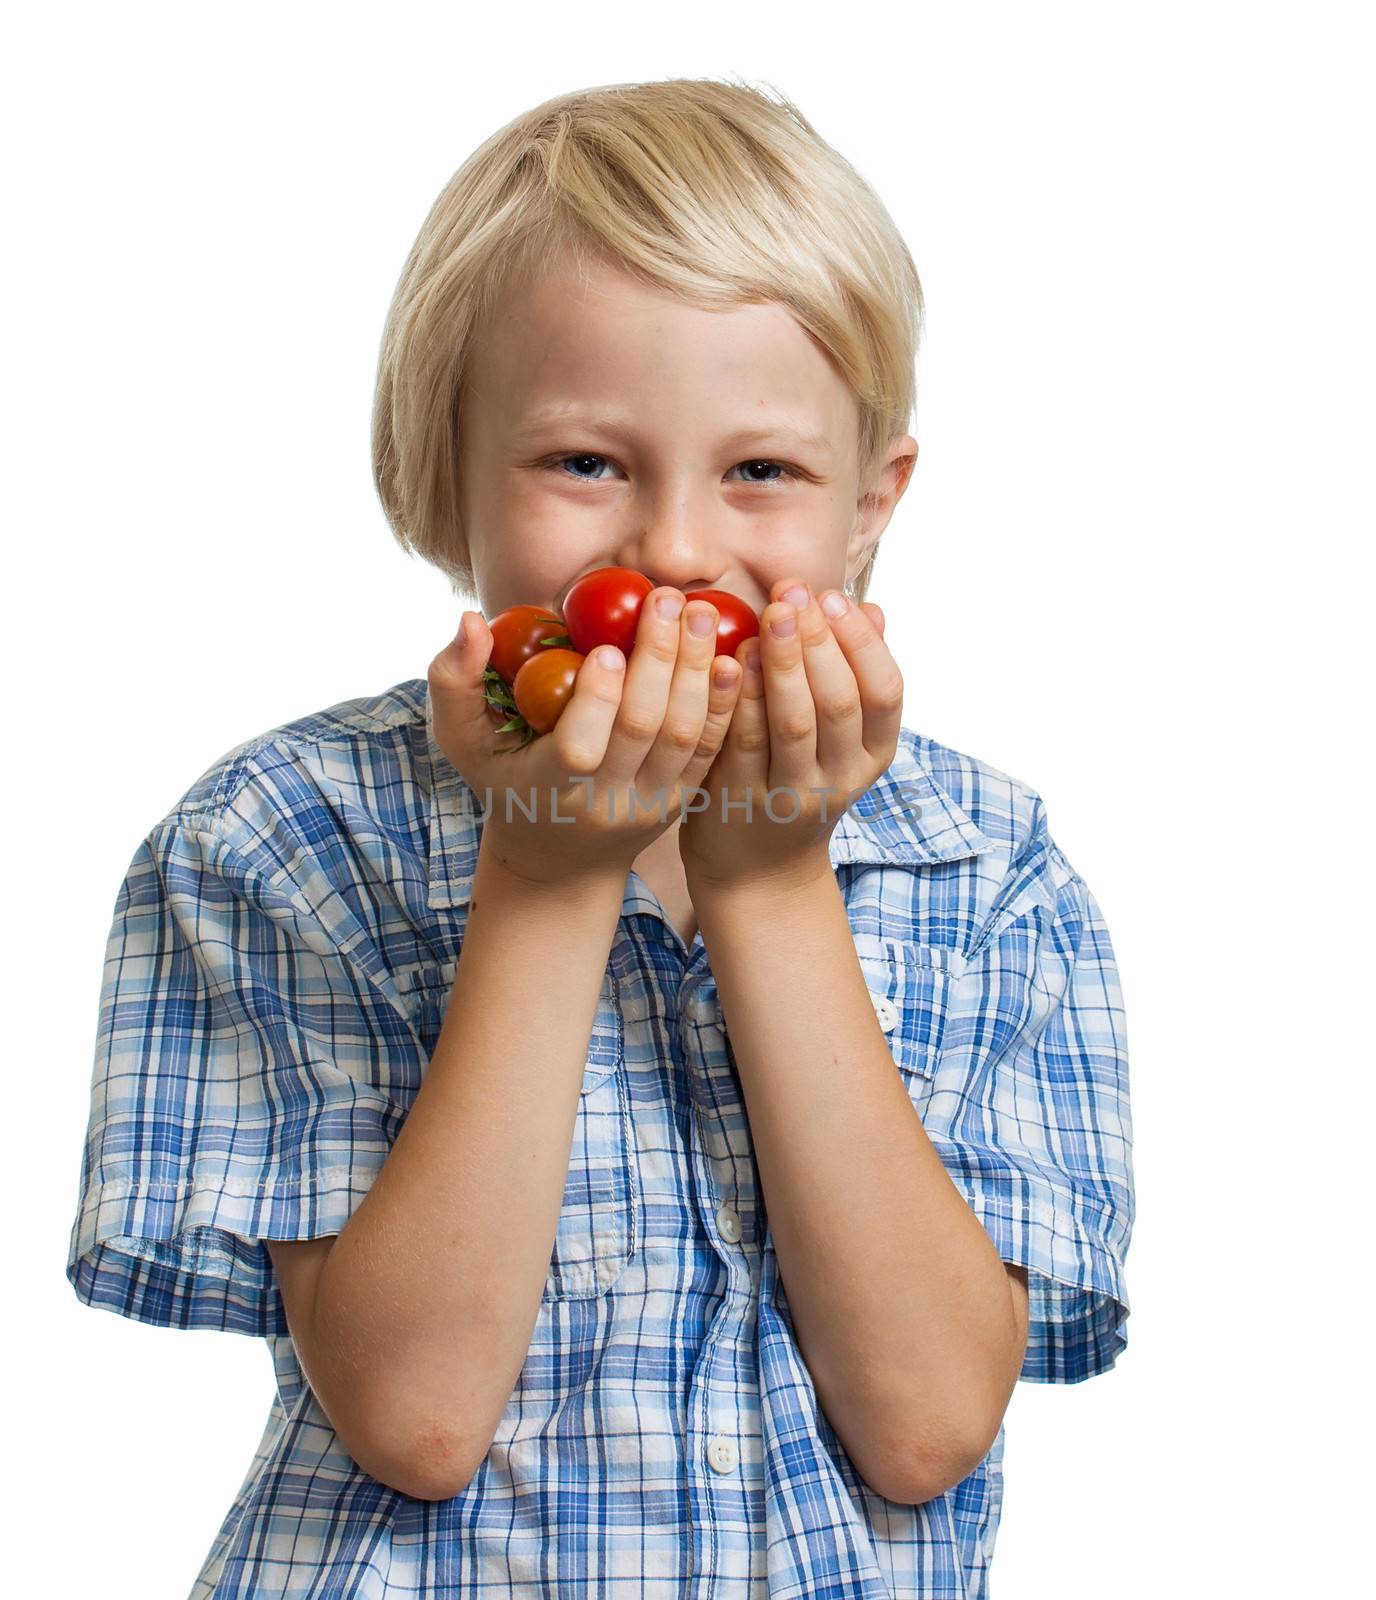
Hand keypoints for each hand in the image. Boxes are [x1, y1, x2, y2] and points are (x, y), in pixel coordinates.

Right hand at [427, 589, 743, 886]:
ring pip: (685, 737)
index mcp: (550, 788)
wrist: (559, 859)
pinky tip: (735, 657)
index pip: (579, 749)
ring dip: (698, 672)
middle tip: (667, 601)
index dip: (596, 700)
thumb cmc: (504, 782)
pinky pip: (712, 748)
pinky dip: (725, 703)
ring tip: (702, 614)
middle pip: (643, 730)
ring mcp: (652, 805)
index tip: (606, 647)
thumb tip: (471, 620)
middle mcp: (606, 803)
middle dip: (659, 661)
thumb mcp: (463, 741)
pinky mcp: (684, 799)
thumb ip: (454, 681)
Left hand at [678, 578, 903, 889]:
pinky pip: (741, 743)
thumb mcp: (841, 738)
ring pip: (792, 723)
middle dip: (817, 642)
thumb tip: (873, 609)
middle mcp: (840, 778)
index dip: (861, 642)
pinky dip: (739, 698)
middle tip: (793, 593)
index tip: (833, 596)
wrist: (759, 871)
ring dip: (782, 664)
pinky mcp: (741, 801)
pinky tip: (730, 658)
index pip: (885, 692)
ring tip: (768, 615)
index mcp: (872, 754)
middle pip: (838, 703)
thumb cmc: (800, 780)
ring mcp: (791, 795)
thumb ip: (853, 674)